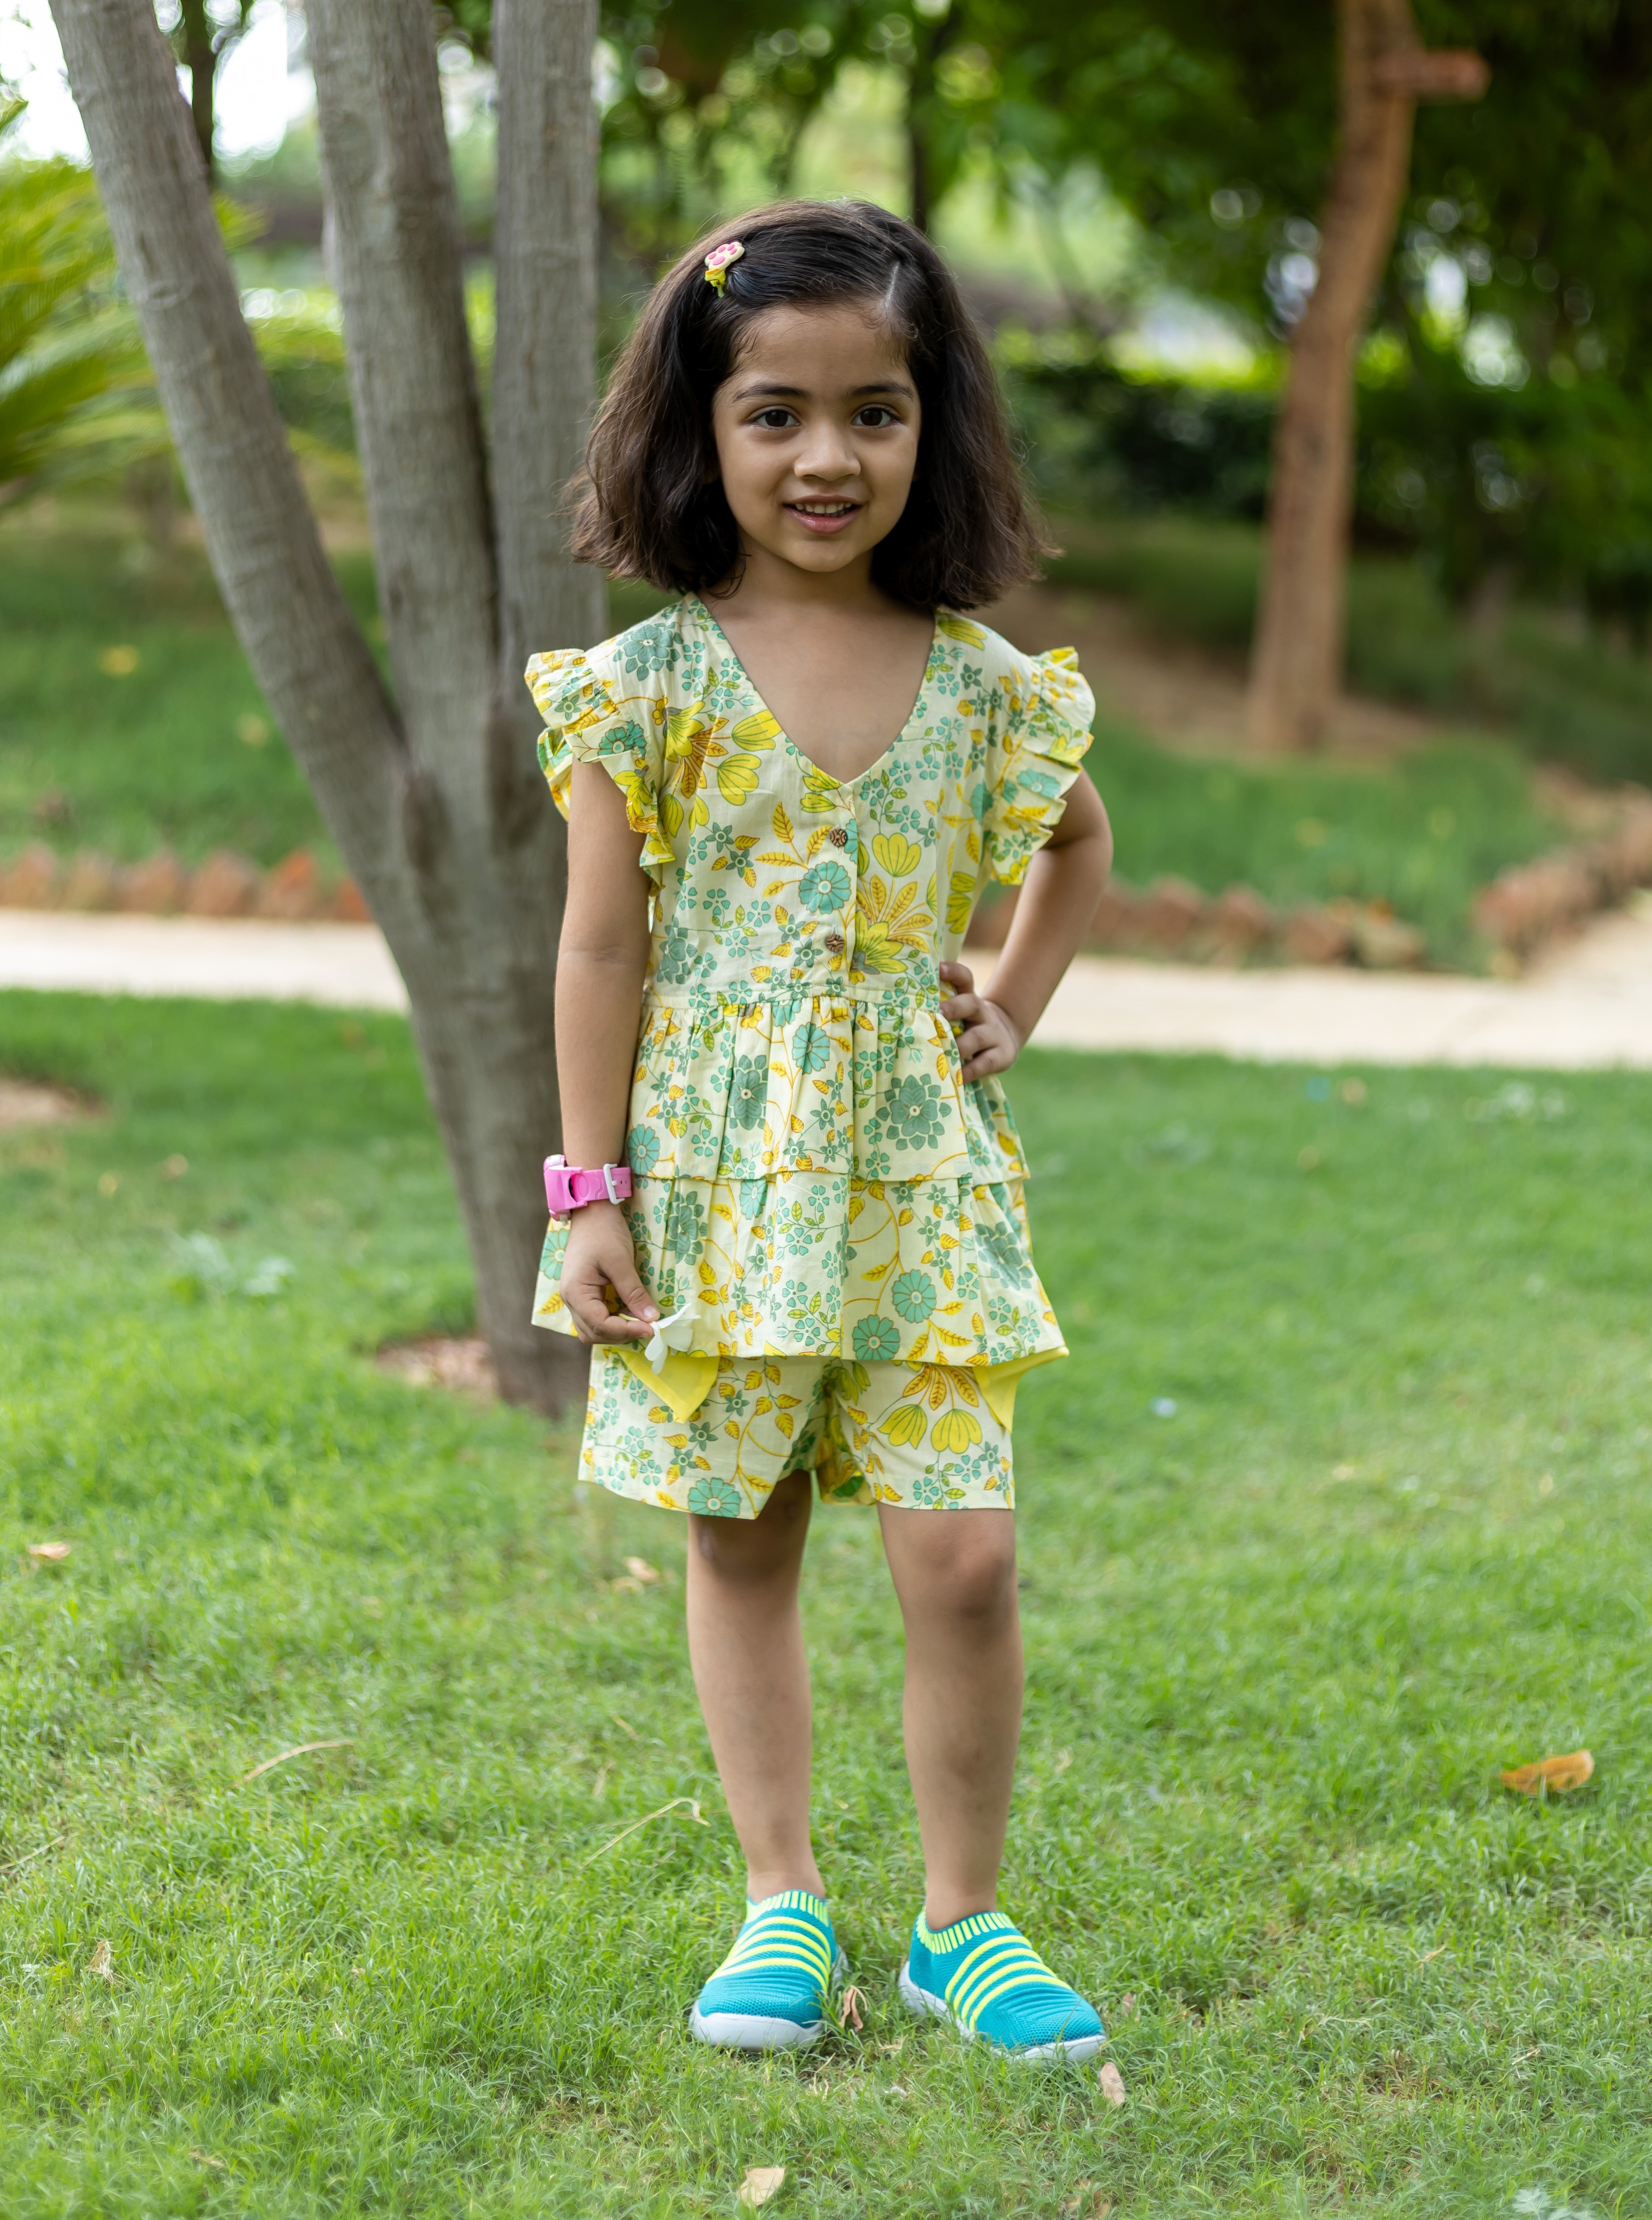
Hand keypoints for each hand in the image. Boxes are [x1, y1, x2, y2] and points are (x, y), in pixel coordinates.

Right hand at [559, 1201, 658, 1343]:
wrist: (592, 1211)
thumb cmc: (604, 1232)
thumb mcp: (621, 1262)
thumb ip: (634, 1293)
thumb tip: (651, 1319)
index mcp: (576, 1291)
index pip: (600, 1324)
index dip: (627, 1331)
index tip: (651, 1328)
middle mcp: (570, 1299)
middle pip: (593, 1332)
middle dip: (620, 1335)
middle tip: (647, 1327)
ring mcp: (574, 1297)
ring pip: (591, 1329)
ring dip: (615, 1331)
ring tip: (639, 1323)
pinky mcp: (582, 1293)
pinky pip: (593, 1318)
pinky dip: (611, 1322)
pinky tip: (628, 1315)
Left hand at [939, 960, 1022, 1080]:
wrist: (1003, 1041)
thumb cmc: (966, 1027)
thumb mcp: (958, 1013)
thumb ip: (938, 1009)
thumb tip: (899, 1009)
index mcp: (969, 998)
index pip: (964, 978)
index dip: (953, 971)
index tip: (937, 968)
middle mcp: (982, 1013)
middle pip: (972, 1003)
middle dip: (955, 1007)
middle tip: (938, 1012)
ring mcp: (993, 1034)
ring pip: (976, 1037)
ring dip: (959, 1045)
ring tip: (943, 1052)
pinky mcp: (1001, 1055)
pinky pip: (984, 1063)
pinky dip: (969, 1071)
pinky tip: (956, 1077)